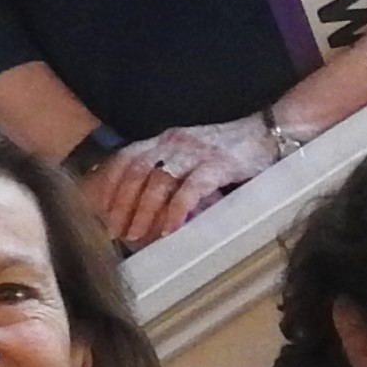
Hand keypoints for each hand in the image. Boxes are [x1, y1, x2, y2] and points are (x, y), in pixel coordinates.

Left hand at [101, 113, 281, 246]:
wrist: (269, 132)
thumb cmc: (231, 149)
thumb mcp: (192, 155)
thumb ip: (170, 171)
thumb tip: (146, 205)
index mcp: (165, 139)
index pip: (126, 158)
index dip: (108, 184)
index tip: (97, 210)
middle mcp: (175, 142)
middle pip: (136, 171)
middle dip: (121, 203)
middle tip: (114, 231)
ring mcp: (196, 152)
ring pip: (158, 181)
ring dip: (143, 210)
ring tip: (136, 234)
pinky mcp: (218, 164)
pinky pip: (191, 189)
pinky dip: (177, 210)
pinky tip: (170, 228)